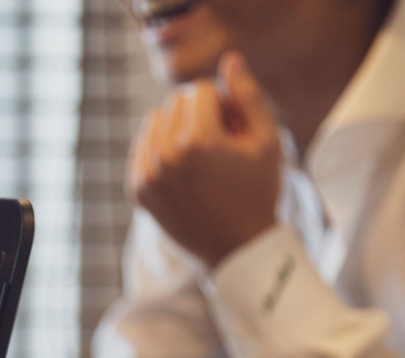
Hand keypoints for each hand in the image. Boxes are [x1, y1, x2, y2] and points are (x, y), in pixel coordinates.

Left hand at [127, 51, 282, 266]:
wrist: (236, 249)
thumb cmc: (259, 192)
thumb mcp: (267, 141)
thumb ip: (248, 96)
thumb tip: (230, 60)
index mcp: (198, 140)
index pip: (200, 90)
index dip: (223, 105)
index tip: (234, 132)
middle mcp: (166, 155)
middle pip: (175, 102)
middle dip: (199, 115)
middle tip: (219, 147)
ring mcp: (147, 173)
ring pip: (155, 121)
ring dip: (177, 129)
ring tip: (201, 157)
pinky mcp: (137, 189)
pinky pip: (143, 146)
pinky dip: (161, 149)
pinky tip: (183, 170)